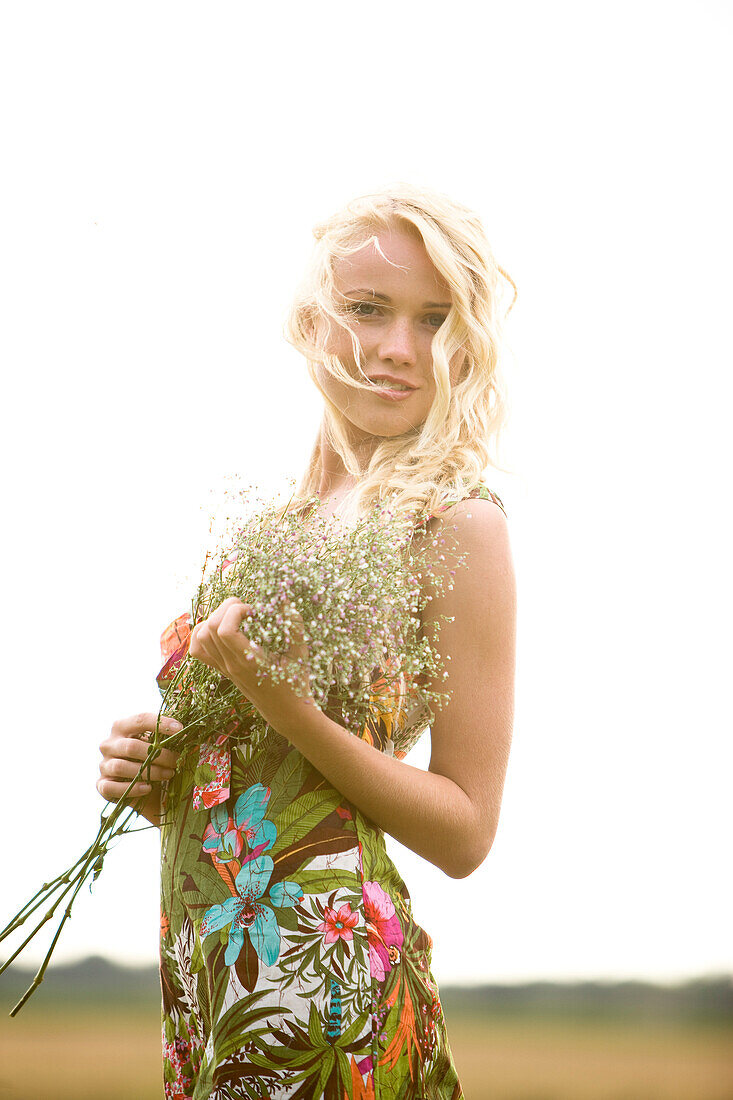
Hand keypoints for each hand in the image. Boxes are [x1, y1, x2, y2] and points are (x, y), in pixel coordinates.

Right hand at [98, 712, 180, 823]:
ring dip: (149, 772)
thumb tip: (192, 709)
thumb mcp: (159, 741)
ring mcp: (103, 764)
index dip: (161, 723)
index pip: (140, 719)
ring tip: (169, 774)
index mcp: (122, 726)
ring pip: (122, 767)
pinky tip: (148, 788)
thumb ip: (171, 726)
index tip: (182, 729)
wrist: (140, 786)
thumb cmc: (152, 757)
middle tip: (177, 760)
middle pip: (131, 746)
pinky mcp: (102, 785)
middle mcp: (109, 744)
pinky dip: (132, 788)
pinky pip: (113, 787)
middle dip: (159, 755)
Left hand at [188, 597, 316, 733]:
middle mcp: (231, 665)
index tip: (255, 610)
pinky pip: (198, 649)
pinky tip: (222, 628)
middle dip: (226, 608)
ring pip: (200, 635)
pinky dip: (203, 633)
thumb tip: (284, 599)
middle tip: (247, 609)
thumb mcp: (300, 653)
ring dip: (215, 618)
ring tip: (236, 616)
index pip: (225, 630)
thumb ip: (293, 625)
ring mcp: (223, 668)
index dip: (236, 611)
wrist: (285, 711)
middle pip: (210, 627)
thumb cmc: (296, 682)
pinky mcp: (221, 669)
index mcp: (249, 661)